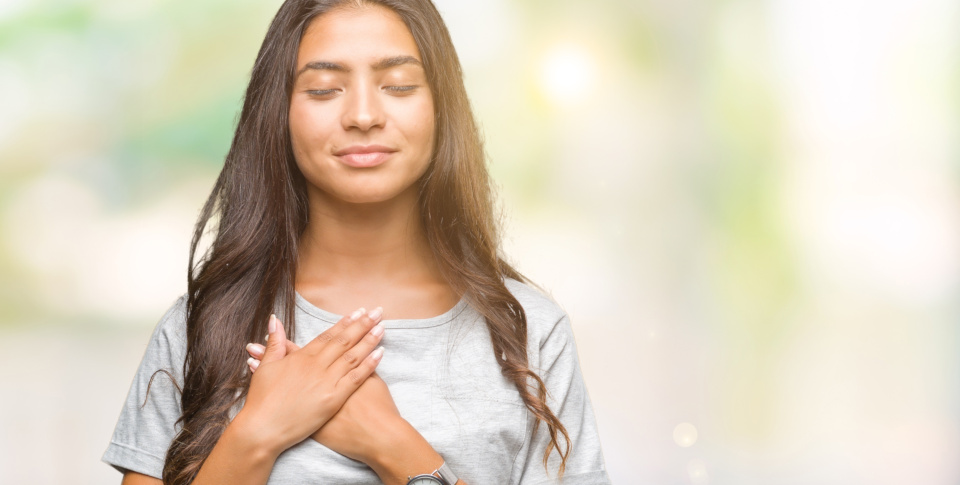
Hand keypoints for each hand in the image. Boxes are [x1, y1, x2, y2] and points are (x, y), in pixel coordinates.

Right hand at [237, 308, 384, 454]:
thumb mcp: (265, 368)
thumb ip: (275, 344)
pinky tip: (380, 353)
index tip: (358, 312)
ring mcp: (326, 382)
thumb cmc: (261, 402)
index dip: (344, 323)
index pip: (328, 336)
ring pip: (353, 356)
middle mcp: (316, 366)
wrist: (263, 429)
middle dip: (362, 324)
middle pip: (344, 341)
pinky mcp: (333, 400)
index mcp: (301, 357)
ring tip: (382, 326)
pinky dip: (369, 365)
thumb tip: (275, 320)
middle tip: (377, 312)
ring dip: (369, 340)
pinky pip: (355, 378)